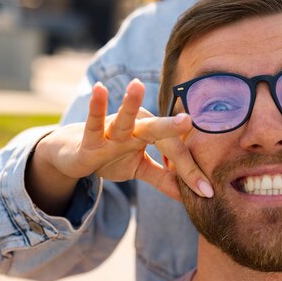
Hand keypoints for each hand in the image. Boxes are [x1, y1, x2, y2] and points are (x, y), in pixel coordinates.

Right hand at [37, 79, 212, 200]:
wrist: (74, 153)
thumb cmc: (112, 156)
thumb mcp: (140, 169)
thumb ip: (163, 179)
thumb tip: (189, 196)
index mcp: (149, 135)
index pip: (174, 152)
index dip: (190, 172)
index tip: (206, 192)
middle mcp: (134, 128)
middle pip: (155, 129)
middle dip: (171, 126)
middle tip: (188, 119)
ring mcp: (111, 131)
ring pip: (124, 119)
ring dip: (129, 103)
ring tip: (137, 84)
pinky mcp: (89, 138)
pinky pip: (92, 123)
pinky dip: (95, 108)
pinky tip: (99, 89)